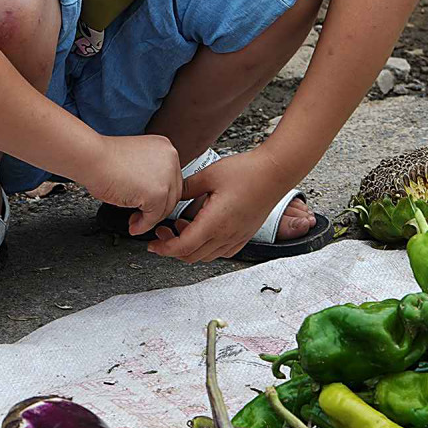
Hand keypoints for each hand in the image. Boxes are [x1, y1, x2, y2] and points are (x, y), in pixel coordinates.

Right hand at [86, 134, 182, 234]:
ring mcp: (166, 176)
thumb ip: (149, 173)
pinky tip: (134, 226)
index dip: (159, 194)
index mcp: (165, 148)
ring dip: (150, 218)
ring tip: (135, 222)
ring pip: (166, 207)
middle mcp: (171, 159)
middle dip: (157, 208)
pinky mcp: (158, 193)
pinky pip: (154, 217)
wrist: (92, 158)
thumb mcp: (136, 160)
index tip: (146, 202)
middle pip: (172, 193)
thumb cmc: (104, 158)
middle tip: (140, 215)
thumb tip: (152, 195)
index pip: (171, 178)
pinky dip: (144, 225)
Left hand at [149, 149, 297, 264]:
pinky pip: (220, 251)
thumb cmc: (246, 172)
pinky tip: (202, 231)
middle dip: (172, 248)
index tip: (152, 244)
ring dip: (189, 247)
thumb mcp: (208, 175)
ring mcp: (237, 237)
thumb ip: (186, 188)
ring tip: (183, 226)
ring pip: (205, 256)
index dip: (163, 248)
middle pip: (191, 256)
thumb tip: (170, 195)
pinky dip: (206, 247)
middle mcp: (226, 235)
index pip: (182, 247)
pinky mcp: (244, 235)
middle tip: (163, 231)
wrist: (275, 172)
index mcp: (214, 223)